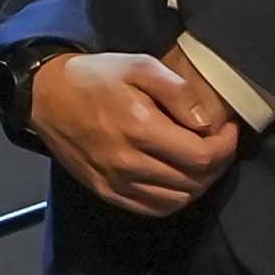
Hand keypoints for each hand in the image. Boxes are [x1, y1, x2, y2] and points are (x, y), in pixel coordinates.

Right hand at [26, 51, 243, 218]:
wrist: (45, 96)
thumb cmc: (95, 77)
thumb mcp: (139, 66)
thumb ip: (178, 91)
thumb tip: (206, 123)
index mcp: (140, 129)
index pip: (201, 156)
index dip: (226, 147)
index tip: (228, 130)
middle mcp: (128, 162)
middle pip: (194, 181)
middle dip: (217, 164)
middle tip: (219, 145)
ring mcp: (115, 181)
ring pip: (177, 200)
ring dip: (198, 184)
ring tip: (201, 162)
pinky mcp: (106, 191)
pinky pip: (152, 208)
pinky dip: (174, 200)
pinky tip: (178, 181)